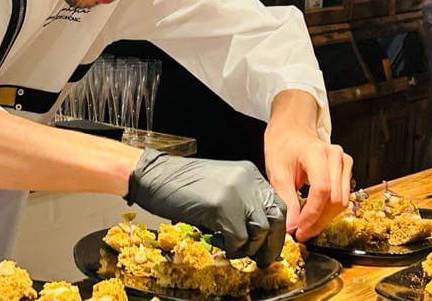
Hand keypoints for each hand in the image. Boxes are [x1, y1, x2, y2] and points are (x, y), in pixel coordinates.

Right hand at [124, 149, 286, 266]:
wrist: (154, 175)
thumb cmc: (180, 183)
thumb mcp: (220, 185)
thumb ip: (240, 200)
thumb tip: (256, 230)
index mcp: (248, 173)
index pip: (277, 204)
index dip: (276, 228)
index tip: (268, 244)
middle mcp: (247, 180)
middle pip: (275, 218)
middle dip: (271, 243)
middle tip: (261, 258)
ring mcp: (235, 192)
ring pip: (260, 231)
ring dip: (250, 248)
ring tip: (236, 252)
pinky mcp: (220, 207)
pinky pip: (239, 239)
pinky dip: (234, 250)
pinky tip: (223, 248)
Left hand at [265, 126, 351, 241]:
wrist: (291, 132)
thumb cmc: (282, 148)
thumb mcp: (277, 172)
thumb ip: (286, 200)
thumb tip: (292, 226)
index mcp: (316, 152)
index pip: (322, 189)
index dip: (311, 213)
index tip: (298, 228)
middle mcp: (335, 156)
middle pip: (334, 199)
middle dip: (317, 220)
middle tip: (300, 233)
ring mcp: (344, 161)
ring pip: (342, 201)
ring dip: (325, 218)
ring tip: (306, 227)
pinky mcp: (347, 169)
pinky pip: (343, 196)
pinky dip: (329, 210)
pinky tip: (315, 215)